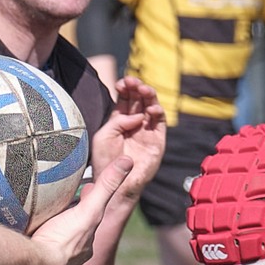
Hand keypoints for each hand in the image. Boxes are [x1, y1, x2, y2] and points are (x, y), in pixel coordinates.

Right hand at [28, 154, 133, 264]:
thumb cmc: (65, 239)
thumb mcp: (90, 209)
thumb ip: (107, 186)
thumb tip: (128, 161)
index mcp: (85, 245)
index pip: (89, 219)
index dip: (88, 203)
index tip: (85, 186)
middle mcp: (69, 255)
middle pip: (70, 229)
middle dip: (68, 214)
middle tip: (61, 197)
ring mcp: (48, 259)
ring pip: (51, 237)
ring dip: (48, 223)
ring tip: (40, 207)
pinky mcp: (29, 257)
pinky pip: (32, 241)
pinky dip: (31, 232)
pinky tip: (23, 223)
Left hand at [90, 77, 165, 201]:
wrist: (115, 183)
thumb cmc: (105, 161)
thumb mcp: (104, 136)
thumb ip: (117, 122)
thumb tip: (137, 116)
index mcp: (120, 119)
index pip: (126, 98)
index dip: (126, 88)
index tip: (122, 83)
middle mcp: (135, 123)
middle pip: (140, 99)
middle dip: (137, 87)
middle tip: (133, 82)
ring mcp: (147, 131)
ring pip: (152, 106)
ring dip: (149, 96)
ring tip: (144, 90)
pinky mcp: (157, 141)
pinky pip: (160, 123)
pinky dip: (158, 112)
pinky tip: (152, 108)